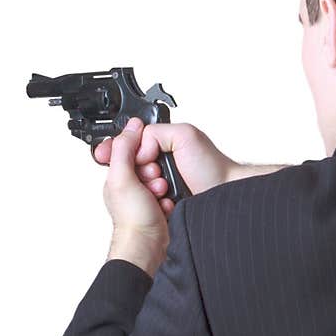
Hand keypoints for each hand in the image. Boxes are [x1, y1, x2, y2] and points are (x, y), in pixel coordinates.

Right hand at [95, 121, 238, 198]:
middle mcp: (158, 164)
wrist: (224, 195)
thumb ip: (155, 133)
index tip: (110, 156)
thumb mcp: (185, 135)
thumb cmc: (212, 167)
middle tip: (155, 173)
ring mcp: (158, 185)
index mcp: (160, 145)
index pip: (128, 145)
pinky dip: (150, 202)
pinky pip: (144, 203)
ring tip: (162, 187)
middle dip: (136, 171)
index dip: (117, 151)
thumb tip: (137, 148)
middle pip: (127, 167)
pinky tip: (163, 200)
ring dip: (144, 187)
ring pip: (134, 187)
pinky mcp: (161, 203)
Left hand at [101, 117, 169, 275]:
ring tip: (159, 195)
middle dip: (155, 170)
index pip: (132, 150)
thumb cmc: (132, 220)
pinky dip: (171, 197)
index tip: (146, 159)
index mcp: (118, 176)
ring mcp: (146, 196)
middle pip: (150, 162)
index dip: (142, 151)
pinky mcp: (160, 206)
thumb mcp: (122, 178)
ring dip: (165, 184)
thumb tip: (131, 127)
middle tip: (152, 182)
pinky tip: (166, 204)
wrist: (149, 246)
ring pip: (163, 176)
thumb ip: (123, 150)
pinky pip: (172, 191)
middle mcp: (131, 185)